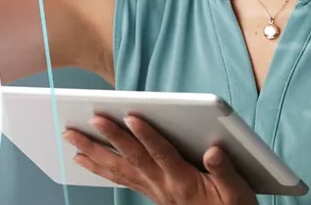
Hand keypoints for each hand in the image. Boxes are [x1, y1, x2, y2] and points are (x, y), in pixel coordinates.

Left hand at [63, 114, 254, 204]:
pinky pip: (120, 179)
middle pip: (131, 159)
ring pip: (119, 170)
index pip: (161, 154)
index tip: (131, 116)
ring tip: (72, 139)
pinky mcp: (150, 192)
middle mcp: (163, 185)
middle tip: (87, 121)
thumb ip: (225, 172)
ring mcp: (153, 190)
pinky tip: (85, 159)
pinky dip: (100, 168)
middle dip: (108, 139)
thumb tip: (213, 151)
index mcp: (184, 181)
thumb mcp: (238, 193)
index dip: (146, 135)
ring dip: (94, 153)